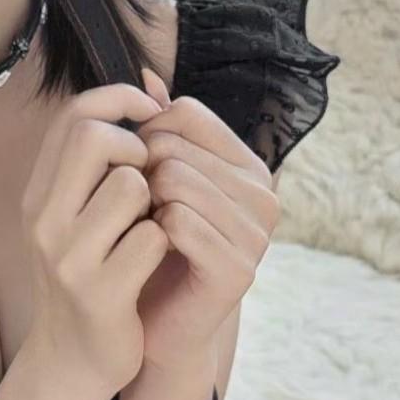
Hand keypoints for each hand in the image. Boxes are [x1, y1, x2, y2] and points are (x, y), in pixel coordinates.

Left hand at [132, 67, 279, 372]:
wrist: (152, 325)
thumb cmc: (151, 246)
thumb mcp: (152, 181)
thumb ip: (156, 128)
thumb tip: (144, 73)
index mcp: (247, 164)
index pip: (184, 111)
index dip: (144, 134)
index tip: (136, 170)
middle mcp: (263, 193)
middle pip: (174, 144)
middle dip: (139, 172)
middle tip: (135, 210)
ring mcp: (257, 233)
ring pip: (174, 179)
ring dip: (141, 204)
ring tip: (143, 230)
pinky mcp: (239, 269)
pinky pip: (177, 222)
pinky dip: (149, 234)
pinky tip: (150, 252)